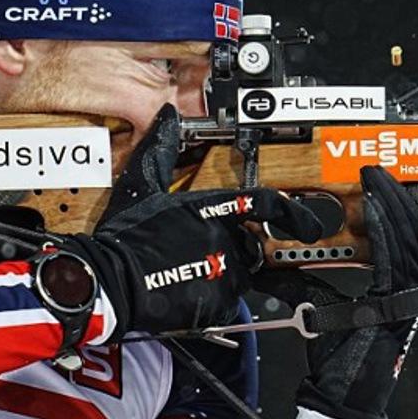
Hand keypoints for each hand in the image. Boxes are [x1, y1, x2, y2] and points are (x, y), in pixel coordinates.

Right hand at [60, 105, 320, 335]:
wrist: (109, 281)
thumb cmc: (125, 235)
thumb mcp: (141, 184)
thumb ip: (160, 149)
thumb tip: (166, 115)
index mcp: (211, 207)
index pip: (266, 204)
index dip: (294, 215)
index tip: (308, 227)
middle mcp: (224, 238)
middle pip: (251, 245)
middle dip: (236, 251)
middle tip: (202, 258)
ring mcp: (224, 272)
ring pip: (242, 276)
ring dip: (224, 277)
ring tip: (188, 275)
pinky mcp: (217, 303)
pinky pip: (228, 303)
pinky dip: (213, 301)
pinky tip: (186, 294)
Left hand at [258, 166, 417, 418]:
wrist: (341, 400)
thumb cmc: (337, 365)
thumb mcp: (325, 314)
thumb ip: (316, 288)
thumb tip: (287, 268)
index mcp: (398, 295)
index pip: (408, 243)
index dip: (397, 211)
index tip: (379, 185)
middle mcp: (409, 296)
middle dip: (399, 199)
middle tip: (379, 173)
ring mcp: (406, 301)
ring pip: (413, 243)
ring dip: (395, 209)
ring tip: (378, 184)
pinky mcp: (394, 307)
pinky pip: (395, 262)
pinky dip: (385, 234)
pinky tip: (373, 213)